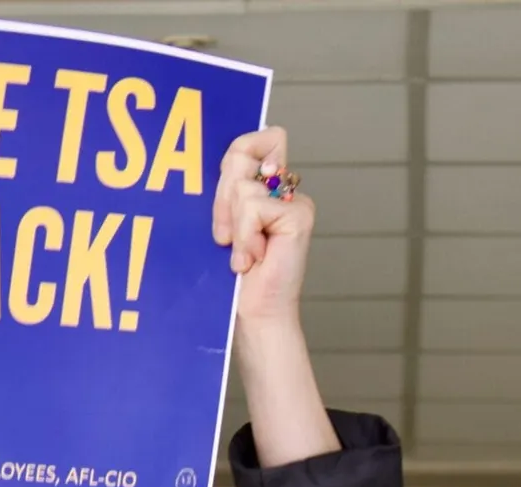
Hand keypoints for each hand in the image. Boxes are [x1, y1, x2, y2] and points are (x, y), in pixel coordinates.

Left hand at [212, 127, 314, 325]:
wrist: (255, 312)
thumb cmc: (235, 275)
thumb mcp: (223, 224)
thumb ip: (228, 189)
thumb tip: (231, 160)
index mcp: (266, 185)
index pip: (248, 141)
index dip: (230, 161)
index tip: (226, 204)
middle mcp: (284, 187)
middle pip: (240, 154)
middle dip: (221, 199)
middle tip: (225, 237)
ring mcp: (295, 201)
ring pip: (242, 187)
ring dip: (232, 226)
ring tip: (242, 253)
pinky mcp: (299, 215)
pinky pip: (253, 208)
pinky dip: (244, 238)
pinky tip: (253, 259)